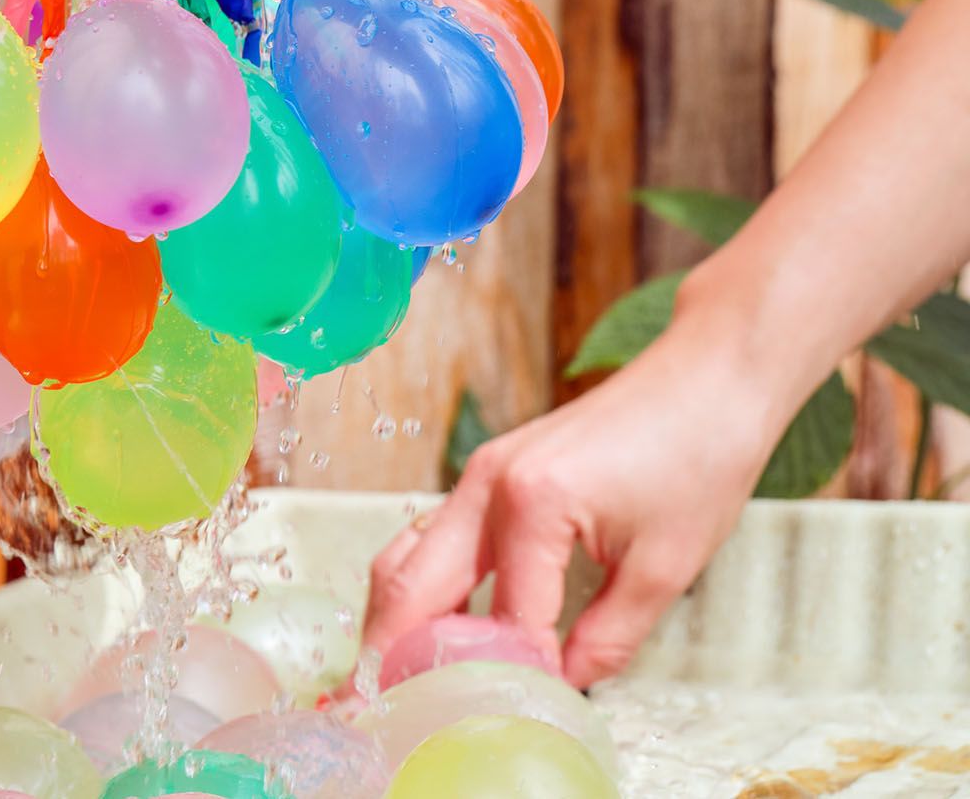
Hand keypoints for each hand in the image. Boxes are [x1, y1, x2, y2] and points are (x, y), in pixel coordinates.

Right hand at [362, 304, 787, 686]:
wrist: (707, 378)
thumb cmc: (698, 456)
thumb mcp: (666, 567)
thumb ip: (608, 638)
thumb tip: (564, 684)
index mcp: (531, 504)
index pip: (504, 621)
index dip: (511, 677)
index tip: (520, 713)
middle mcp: (487, 484)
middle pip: (410, 584)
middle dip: (392, 651)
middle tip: (384, 707)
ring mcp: (481, 474)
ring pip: (408, 557)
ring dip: (398, 617)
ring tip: (398, 674)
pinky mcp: (491, 473)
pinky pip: (436, 538)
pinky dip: (425, 586)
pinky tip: (440, 625)